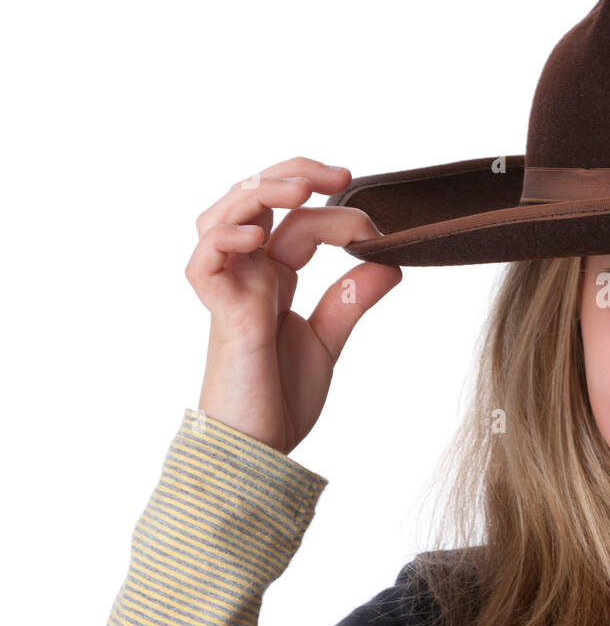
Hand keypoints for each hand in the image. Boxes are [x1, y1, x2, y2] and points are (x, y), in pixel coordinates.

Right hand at [187, 156, 401, 453]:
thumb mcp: (328, 340)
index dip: (335, 213)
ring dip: (258, 193)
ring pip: (221, 217)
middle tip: (341, 175)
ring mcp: (230, 291)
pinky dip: (224, 240)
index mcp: (272, 278)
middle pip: (253, 201)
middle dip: (292, 176)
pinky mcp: (219, 315)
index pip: (297, 221)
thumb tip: (390, 261)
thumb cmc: (280, 400)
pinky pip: (202, 263)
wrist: (260, 450)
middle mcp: (248, 276)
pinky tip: (255, 235)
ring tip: (298, 188)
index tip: (377, 228)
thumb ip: (351, 299)